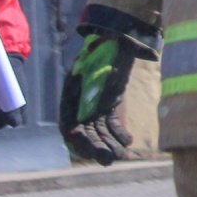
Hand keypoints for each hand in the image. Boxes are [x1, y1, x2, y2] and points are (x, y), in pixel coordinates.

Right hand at [60, 33, 140, 164]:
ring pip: (99, 131)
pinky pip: (110, 123)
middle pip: (85, 133)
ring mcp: (93, 104)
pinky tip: (128, 141)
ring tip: (122, 154)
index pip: (69, 127)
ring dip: (108, 144)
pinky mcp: (107, 103)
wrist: (119, 36)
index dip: (78, 141)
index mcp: (70, 95)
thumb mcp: (99, 52)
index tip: (90, 153)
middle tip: (110, 160)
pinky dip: (117, 133)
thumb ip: (93, 62)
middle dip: (96, 147)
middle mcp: (78, 102)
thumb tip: (92, 63)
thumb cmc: (108, 43)